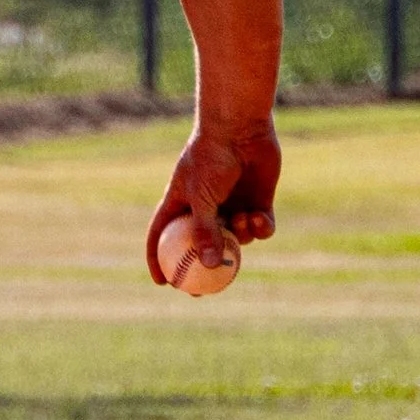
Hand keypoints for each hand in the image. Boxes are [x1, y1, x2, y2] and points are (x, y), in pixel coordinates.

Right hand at [145, 123, 279, 284]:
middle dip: (204, 267)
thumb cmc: (211, 158)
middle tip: (205, 290)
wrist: (240, 129)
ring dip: (242, 237)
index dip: (159, 260)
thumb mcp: (201, 198)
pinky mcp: (257, 201)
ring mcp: (232, 205)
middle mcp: (206, 207)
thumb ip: (203, 232)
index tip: (162, 283)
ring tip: (243, 221)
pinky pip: (260, 227)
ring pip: (236, 238)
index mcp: (181, 203)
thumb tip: (206, 266)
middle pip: (201, 245)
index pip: (163, 236)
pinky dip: (261, 228)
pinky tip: (258, 218)